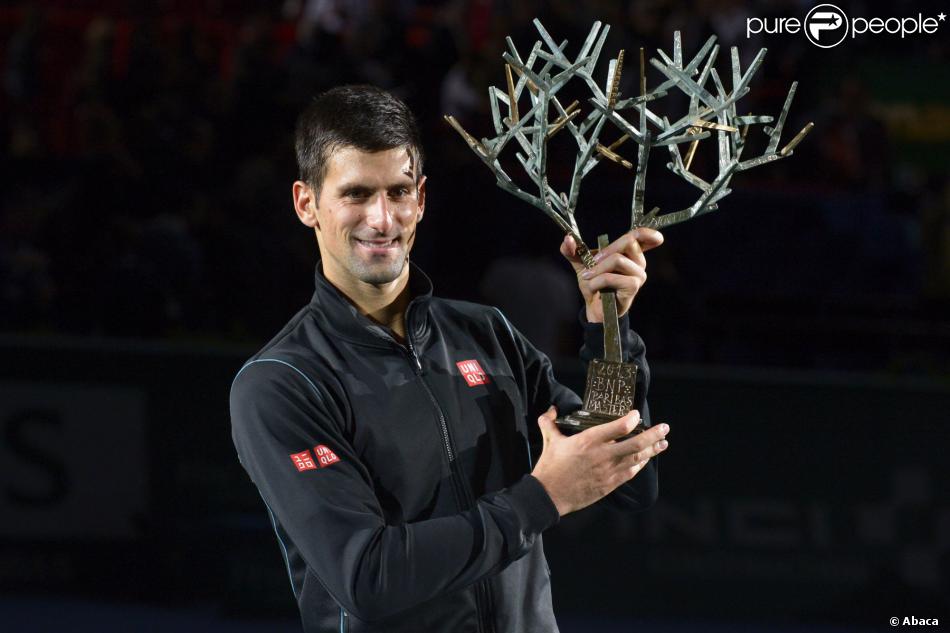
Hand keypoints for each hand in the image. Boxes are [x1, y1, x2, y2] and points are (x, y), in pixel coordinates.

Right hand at [530, 406, 669, 515]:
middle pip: (635, 444)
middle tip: (665, 427)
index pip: (618, 427)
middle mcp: (602, 455)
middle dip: (653, 435)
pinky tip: (647, 459)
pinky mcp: (609, 484)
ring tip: (663, 442)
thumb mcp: (550, 441)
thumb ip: (550, 423)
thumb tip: (551, 409)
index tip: (637, 414)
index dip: (632, 419)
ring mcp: (608, 471)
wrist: (549, 496)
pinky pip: (631, 473)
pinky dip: (641, 464)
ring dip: (652, 449)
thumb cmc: (550, 467)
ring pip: (637, 459)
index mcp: (588, 441)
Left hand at [560, 228, 663, 322]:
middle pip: (629, 241)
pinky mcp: (633, 286)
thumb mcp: (581, 264)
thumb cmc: (594, 284)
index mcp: (630, 253)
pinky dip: (596, 282)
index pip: (646, 237)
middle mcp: (639, 261)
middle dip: (604, 251)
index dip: (650, 232)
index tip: (651, 236)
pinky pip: (611, 277)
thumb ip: (573, 250)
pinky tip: (593, 288)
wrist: (594, 307)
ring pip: (617, 259)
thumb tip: (568, 239)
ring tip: (589, 278)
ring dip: (597, 269)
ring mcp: (639, 274)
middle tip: (590, 264)